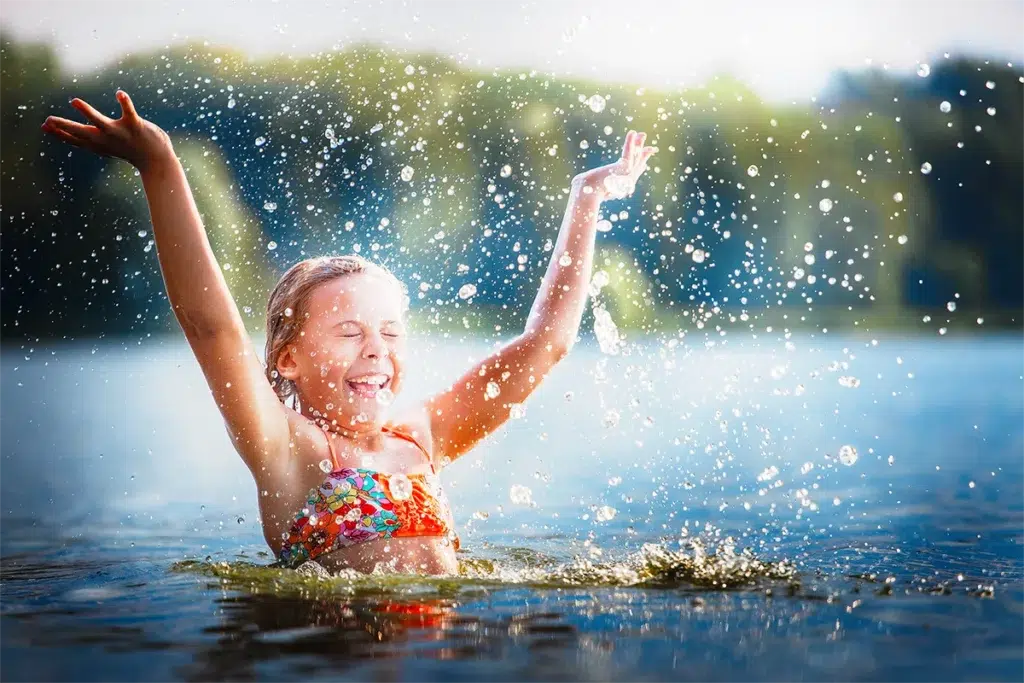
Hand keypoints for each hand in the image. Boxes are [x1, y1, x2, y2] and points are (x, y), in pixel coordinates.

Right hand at [41, 91, 173, 172]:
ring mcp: (120, 133)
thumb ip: (90, 140)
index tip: (44, 126)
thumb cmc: (130, 150)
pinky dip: (125, 102)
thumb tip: (73, 135)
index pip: (76, 139)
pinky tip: (120, 93)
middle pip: (82, 132)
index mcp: (99, 143)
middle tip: (49, 120)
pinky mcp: (135, 126)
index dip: (60, 133)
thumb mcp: (107, 147)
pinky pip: (129, 112)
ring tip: (74, 101)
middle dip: (65, 126)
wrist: (157, 160)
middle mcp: (106, 139)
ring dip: (88, 112)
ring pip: (101, 122)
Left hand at [573, 130, 656, 200]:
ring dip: (638, 145)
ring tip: (642, 134)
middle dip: (643, 156)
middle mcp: (626, 183)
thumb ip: (585, 182)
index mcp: (620, 188)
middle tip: (652, 149)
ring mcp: (627, 176)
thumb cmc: (583, 192)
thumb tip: (575, 182)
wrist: (587, 193)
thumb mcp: (586, 187)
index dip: (639, 168)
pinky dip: (630, 142)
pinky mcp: (624, 168)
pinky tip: (632, 133)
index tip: (645, 164)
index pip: (632, 176)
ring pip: (635, 158)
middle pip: (638, 166)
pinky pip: (628, 152)